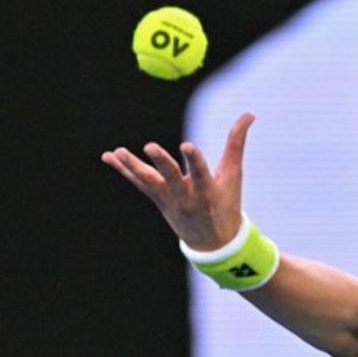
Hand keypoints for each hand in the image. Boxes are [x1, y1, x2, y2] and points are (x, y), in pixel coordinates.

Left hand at [101, 113, 255, 250]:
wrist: (213, 243)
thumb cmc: (225, 203)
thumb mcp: (233, 176)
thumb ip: (236, 143)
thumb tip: (249, 113)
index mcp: (207, 192)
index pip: (200, 174)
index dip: (194, 160)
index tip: (187, 146)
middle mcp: (186, 198)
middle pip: (171, 179)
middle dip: (161, 163)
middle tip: (150, 146)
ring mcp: (168, 200)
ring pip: (148, 182)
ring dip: (132, 167)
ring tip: (118, 152)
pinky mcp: (157, 200)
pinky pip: (138, 183)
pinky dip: (123, 170)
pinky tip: (108, 156)